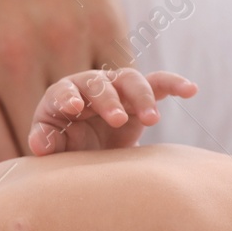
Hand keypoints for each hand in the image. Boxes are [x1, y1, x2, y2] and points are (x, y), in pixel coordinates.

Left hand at [0, 0, 131, 172]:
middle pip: (42, 146)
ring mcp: (63, 41)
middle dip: (56, 171)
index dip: (9, 185)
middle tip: (65, 180)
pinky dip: (134, 113)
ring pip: (89, 124)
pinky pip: (127, 88)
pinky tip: (137, 125)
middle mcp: (12, 58)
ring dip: (99, 147)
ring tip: (99, 156)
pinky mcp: (106, 28)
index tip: (23, 192)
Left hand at [28, 67, 196, 154]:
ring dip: (141, 96)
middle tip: (116, 119)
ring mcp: (116, 89)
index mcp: (62, 96)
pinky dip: (174, 84)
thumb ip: (47, 143)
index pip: (63, 90)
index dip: (68, 97)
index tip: (74, 108)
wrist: (89, 150)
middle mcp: (89, 87)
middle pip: (99, 84)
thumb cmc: (65, 146)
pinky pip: (159, 83)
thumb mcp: (54, 147)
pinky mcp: (140, 97)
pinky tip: (191, 90)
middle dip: (108, 100)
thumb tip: (40, 146)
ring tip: (151, 120)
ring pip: (130, 80)